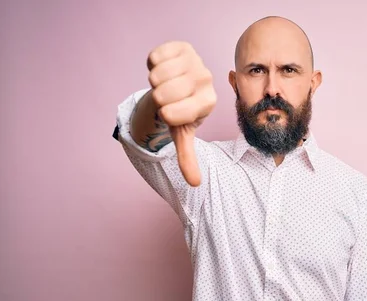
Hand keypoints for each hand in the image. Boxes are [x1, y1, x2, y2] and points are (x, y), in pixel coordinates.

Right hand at [147, 41, 216, 185]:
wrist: (179, 87)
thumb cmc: (180, 112)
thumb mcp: (183, 134)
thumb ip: (188, 157)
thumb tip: (195, 183)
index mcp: (209, 102)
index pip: (171, 114)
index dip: (164, 115)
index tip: (172, 113)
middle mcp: (207, 79)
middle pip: (161, 94)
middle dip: (157, 98)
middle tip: (168, 98)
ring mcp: (196, 60)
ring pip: (156, 75)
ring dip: (154, 82)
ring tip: (167, 85)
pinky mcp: (183, 46)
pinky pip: (154, 57)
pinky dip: (152, 65)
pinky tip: (165, 70)